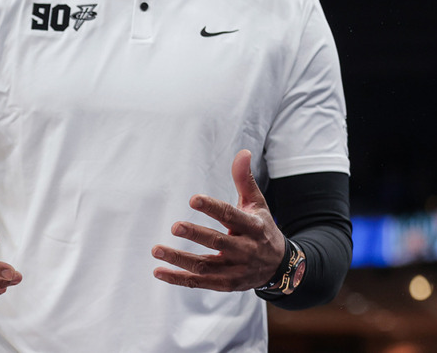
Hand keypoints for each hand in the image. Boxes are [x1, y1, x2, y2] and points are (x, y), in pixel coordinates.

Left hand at [152, 150, 284, 291]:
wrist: (279, 266)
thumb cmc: (262, 228)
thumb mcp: (257, 204)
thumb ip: (245, 180)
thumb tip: (242, 152)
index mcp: (253, 227)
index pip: (231, 216)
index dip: (212, 208)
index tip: (193, 199)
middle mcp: (245, 250)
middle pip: (218, 242)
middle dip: (196, 235)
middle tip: (175, 226)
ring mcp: (236, 270)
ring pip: (205, 266)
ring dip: (179, 259)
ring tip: (156, 249)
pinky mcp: (227, 284)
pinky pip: (200, 282)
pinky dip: (179, 278)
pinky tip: (159, 271)